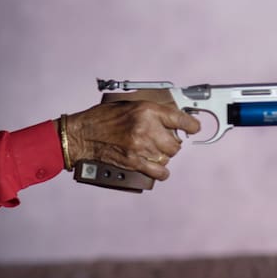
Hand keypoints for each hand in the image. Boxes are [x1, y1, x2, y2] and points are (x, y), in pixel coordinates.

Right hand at [63, 99, 201, 180]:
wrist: (82, 134)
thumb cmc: (101, 118)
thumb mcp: (127, 105)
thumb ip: (149, 111)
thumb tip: (169, 118)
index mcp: (146, 110)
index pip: (180, 119)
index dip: (191, 125)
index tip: (194, 128)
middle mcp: (146, 127)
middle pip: (175, 143)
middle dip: (171, 144)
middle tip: (163, 142)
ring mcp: (140, 147)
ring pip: (167, 157)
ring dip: (163, 156)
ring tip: (153, 152)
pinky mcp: (134, 162)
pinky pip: (158, 171)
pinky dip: (161, 172)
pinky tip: (159, 168)